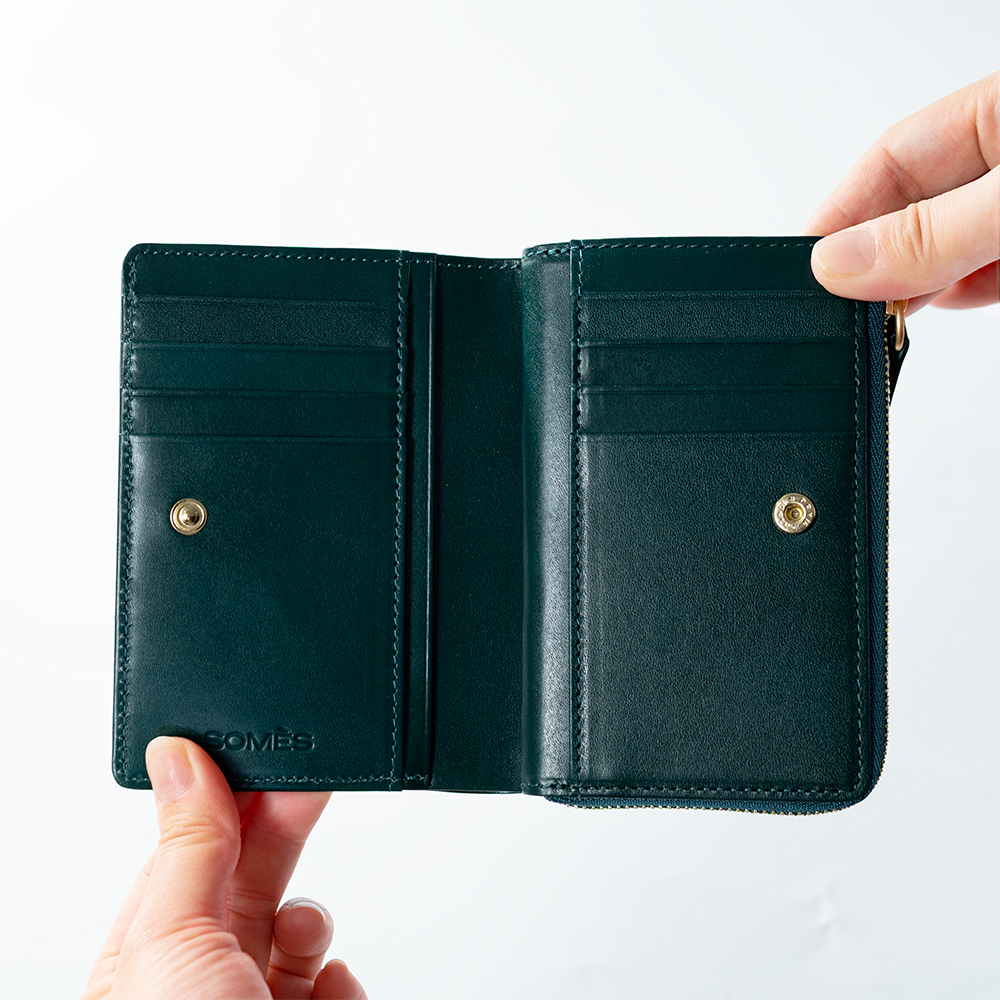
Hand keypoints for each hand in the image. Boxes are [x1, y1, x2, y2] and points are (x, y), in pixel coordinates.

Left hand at [83, 737, 366, 999]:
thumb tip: (179, 758)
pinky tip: (327, 990)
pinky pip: (336, 975)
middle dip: (278, 828)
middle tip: (307, 778)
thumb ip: (189, 848)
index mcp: (138, 968)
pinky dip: (339, 976)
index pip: (183, 859)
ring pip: (296, 926)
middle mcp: (197, 984)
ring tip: (305, 932)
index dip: (221, 801)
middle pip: (246, 878)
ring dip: (309, 920)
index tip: (254, 752)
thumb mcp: (174, 944)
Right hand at [804, 72, 998, 313]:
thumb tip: (838, 264)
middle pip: (914, 208)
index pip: (893, 158)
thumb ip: (932, 232)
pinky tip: (955, 303)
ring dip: (919, 285)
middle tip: (841, 310)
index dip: (841, 214)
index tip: (803, 265)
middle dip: (876, 260)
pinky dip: (968, 293)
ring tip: (889, 322)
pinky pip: (991, 271)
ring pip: (950, 246)